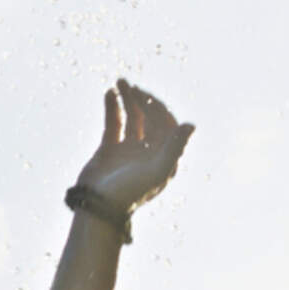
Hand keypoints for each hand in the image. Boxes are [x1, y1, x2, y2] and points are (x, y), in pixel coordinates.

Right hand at [77, 79, 194, 210]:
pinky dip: (112, 108)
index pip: (167, 125)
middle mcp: (150, 153)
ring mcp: (130, 150)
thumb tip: (190, 125)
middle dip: (141, 100)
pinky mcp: (110, 150)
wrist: (97, 207)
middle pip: (149, 118)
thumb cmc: (130, 192)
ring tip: (119, 82)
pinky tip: (109, 93)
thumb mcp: (156, 171)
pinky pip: (114, 124)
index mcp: (165, 157)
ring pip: (132, 118)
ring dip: (127, 100)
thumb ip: (175, 148)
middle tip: (129, 85)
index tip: (145, 97)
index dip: (157, 108)